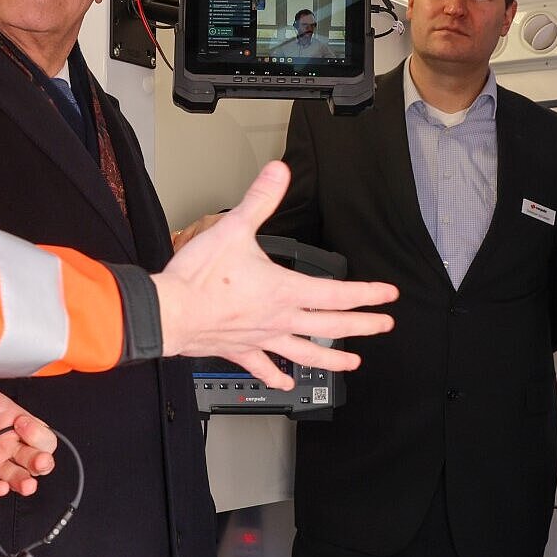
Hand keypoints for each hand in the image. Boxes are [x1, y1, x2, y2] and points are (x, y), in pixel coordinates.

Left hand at [0, 376, 56, 496]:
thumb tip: (14, 360)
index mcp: (8, 416)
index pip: (40, 433)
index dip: (39, 434)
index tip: (23, 426)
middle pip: (34, 458)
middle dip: (42, 463)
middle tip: (38, 462)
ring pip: (15, 477)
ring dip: (24, 483)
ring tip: (24, 484)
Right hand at [153, 161, 395, 389]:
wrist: (169, 313)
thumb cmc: (199, 279)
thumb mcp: (234, 229)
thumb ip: (260, 200)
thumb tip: (279, 173)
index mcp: (284, 290)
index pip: (337, 293)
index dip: (367, 294)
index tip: (388, 296)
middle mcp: (279, 318)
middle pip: (331, 326)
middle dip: (363, 326)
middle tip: (384, 327)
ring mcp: (261, 337)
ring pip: (306, 353)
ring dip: (332, 360)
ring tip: (352, 365)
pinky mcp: (240, 350)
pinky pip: (264, 367)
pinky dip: (278, 376)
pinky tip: (286, 383)